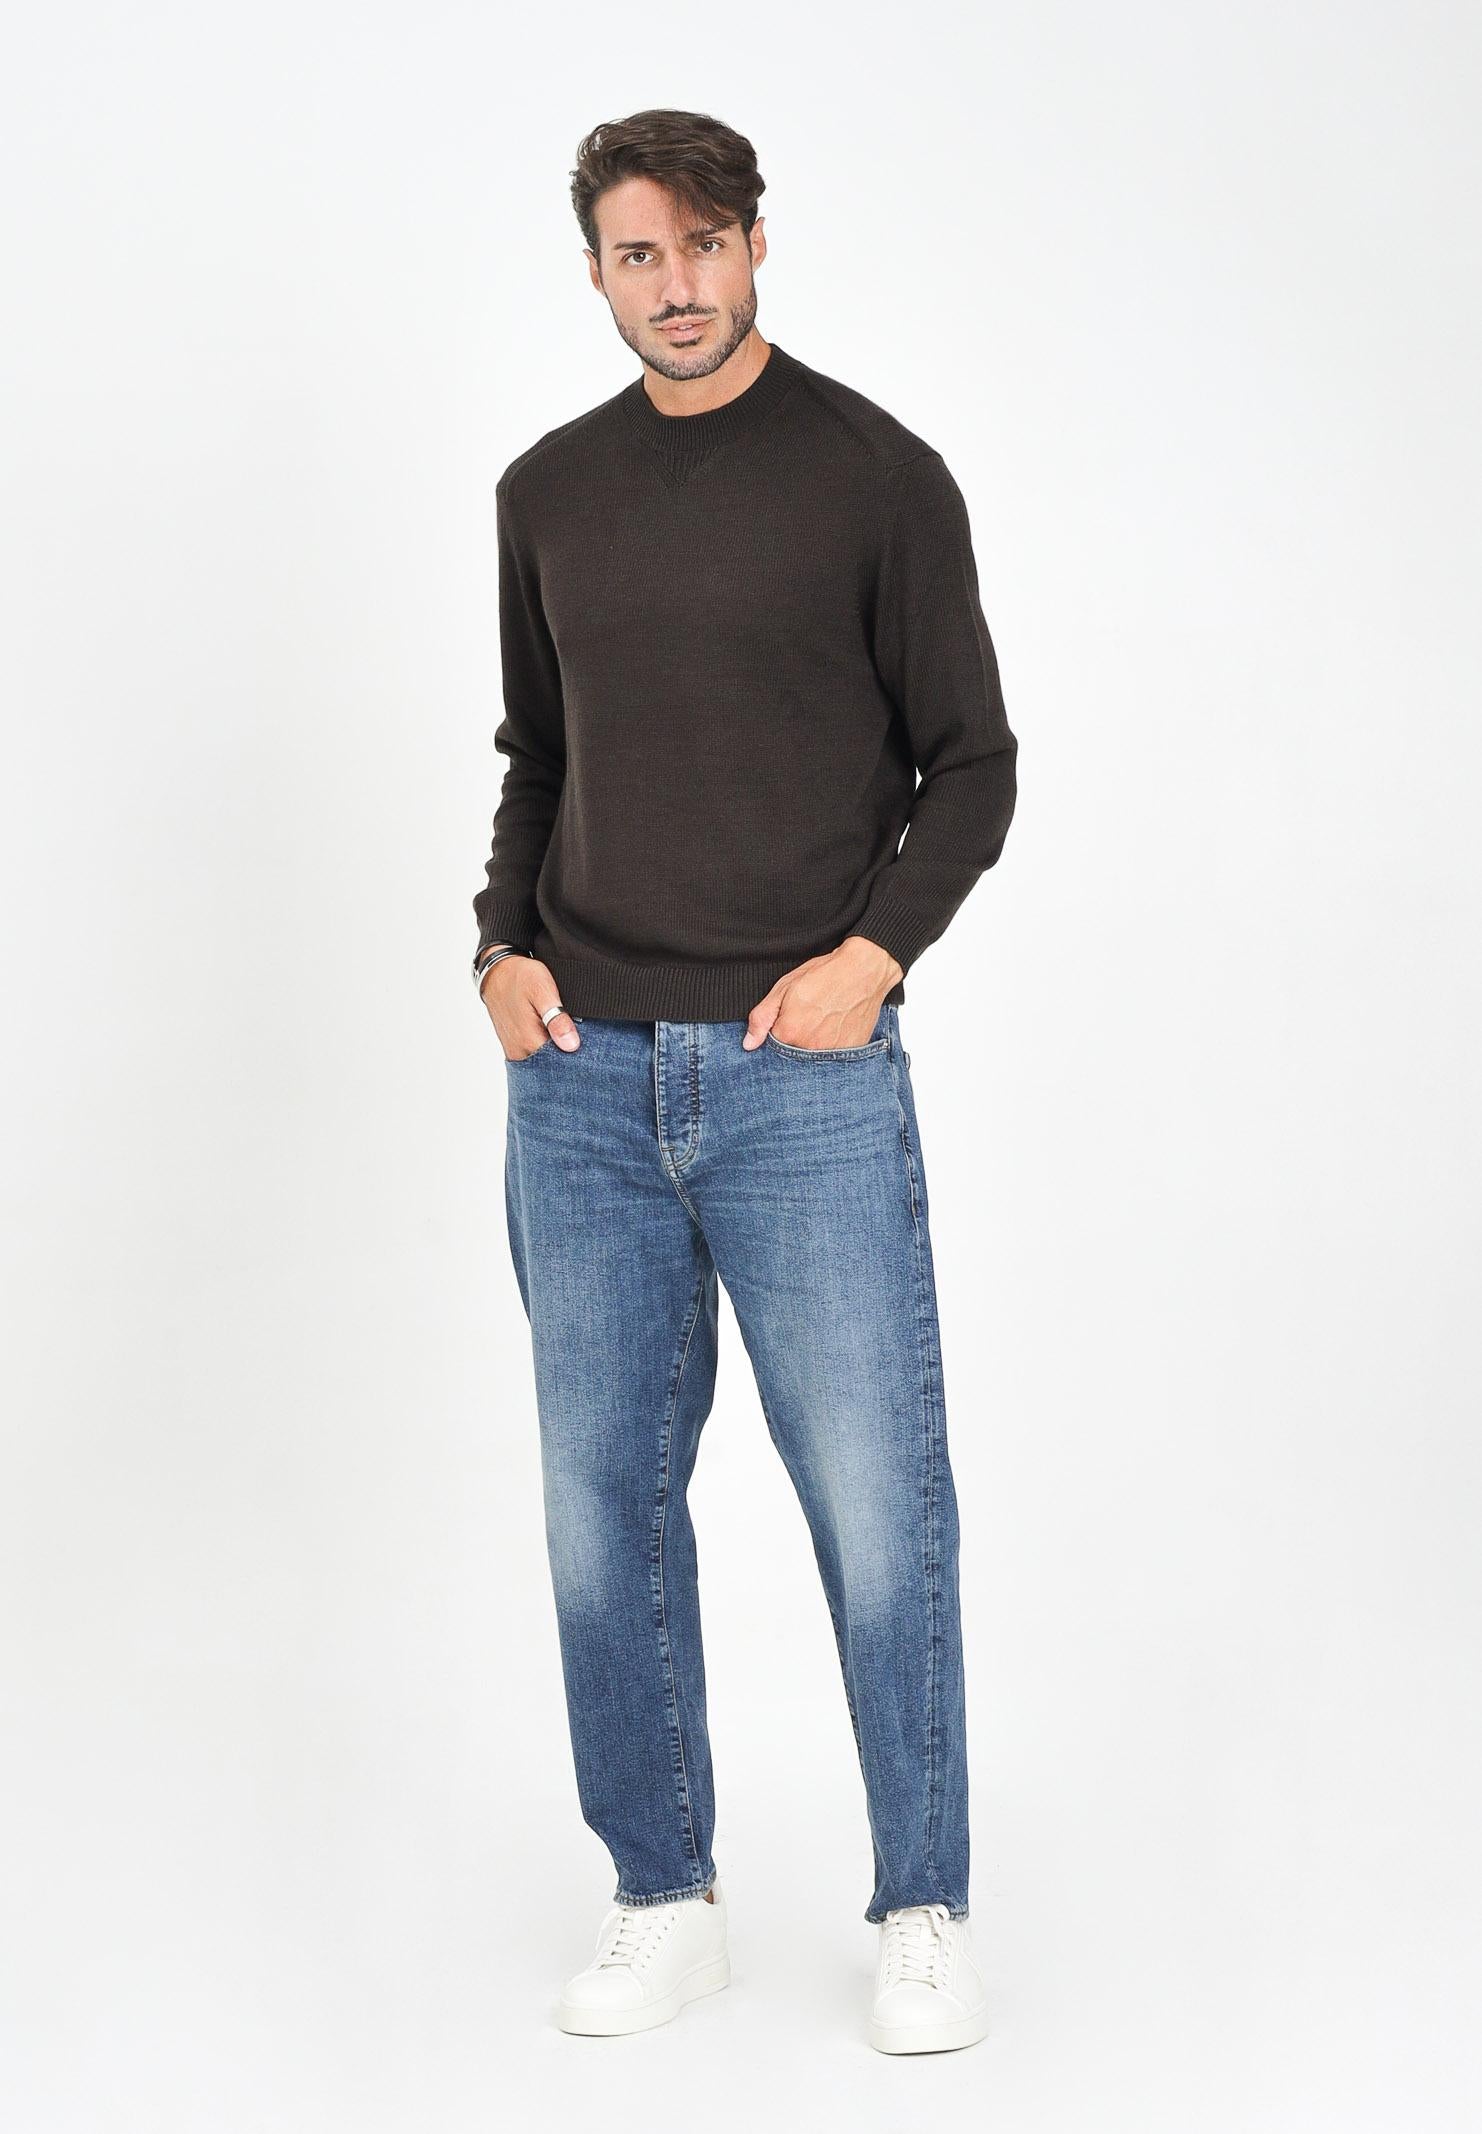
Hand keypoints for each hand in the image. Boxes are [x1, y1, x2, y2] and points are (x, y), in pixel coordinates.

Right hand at [480, 950, 580, 1057]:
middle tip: (573, 1029)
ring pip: (543, 1063)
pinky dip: (544, 1049)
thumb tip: (571, 1045)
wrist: (496, 972)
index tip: (583, 1039)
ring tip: (560, 1028)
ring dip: (555, 1050)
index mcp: (529, 1041)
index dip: (576, 1054)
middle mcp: (519, 1051)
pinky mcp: (512, 1047)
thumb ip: (556, 1019)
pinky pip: (533, 1057)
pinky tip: (550, 1033)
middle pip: (552, 1065)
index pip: (561, 1063)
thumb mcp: (543, 991)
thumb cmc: (520, 977)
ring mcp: (514, 1051)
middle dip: (566, 1053)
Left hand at [743, 936, 902, 1051]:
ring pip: (813, 1058)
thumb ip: (762, 1018)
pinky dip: (832, 1046)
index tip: (788, 1019)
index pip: (771, 1047)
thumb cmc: (824, 975)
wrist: (864, 971)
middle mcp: (810, 1049)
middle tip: (810, 1017)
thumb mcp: (784, 988)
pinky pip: (834, 1059)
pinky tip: (836, 1027)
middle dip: (795, 1040)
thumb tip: (748, 1044)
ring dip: (813, 1045)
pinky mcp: (851, 1054)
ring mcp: (832, 1054)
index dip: (777, 1032)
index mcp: (789, 1033)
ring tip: (823, 1021)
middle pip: (792, 1056)